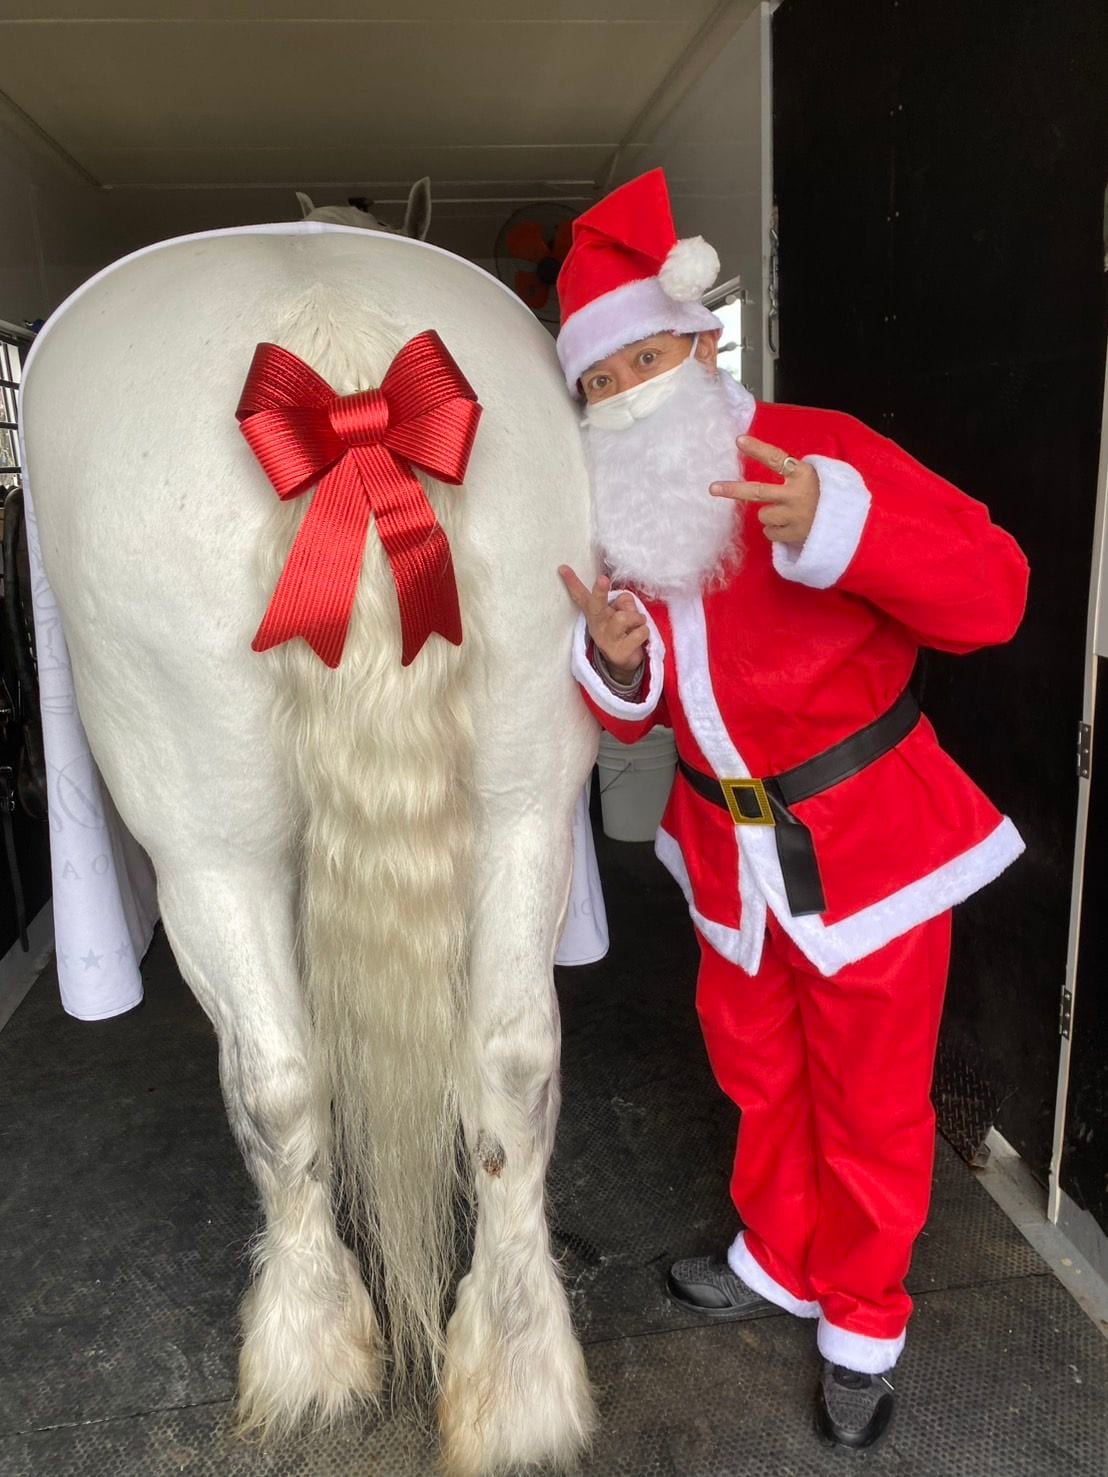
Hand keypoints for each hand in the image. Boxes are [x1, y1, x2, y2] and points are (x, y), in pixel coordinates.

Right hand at [558, 566, 647, 680]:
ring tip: (636, 625)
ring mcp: (607, 640)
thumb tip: (625, 600)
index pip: (582, 596)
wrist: (622, 664)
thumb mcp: (620, 613)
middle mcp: (598, 625)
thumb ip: (623, 602)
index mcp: (595, 614)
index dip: (572, 582)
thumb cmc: (622, 631)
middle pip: (596, 606)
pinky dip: (644, 633)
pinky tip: (639, 639)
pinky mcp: (619, 653)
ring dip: (637, 618)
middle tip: (602, 579)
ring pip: (625, 617)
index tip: (563, 568)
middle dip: (599, 591)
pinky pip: (639, 633)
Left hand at [710, 434, 819, 543]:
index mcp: (803, 474)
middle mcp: (797, 495)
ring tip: (787, 513)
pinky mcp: (794, 535)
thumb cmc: (826, 495)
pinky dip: (776, 530)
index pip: (776, 458)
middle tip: (713, 488)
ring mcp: (795, 516)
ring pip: (763, 515)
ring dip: (769, 514)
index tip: (739, 441)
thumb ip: (793, 471)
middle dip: (733, 490)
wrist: (847, 523)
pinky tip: (790, 526)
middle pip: (758, 492)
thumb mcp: (815, 475)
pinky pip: (770, 532)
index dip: (757, 449)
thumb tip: (764, 458)